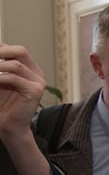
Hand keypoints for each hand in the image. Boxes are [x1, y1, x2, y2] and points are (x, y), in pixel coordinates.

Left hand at [0, 43, 49, 174]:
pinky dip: (0, 77)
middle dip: (1, 51)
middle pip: (21, 51)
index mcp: (28, 68)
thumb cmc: (0, 105)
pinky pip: (15, 78)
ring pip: (16, 64)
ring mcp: (38, 82)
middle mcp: (36, 73)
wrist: (7, 126)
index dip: (0, 48)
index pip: (14, 50)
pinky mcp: (35, 91)